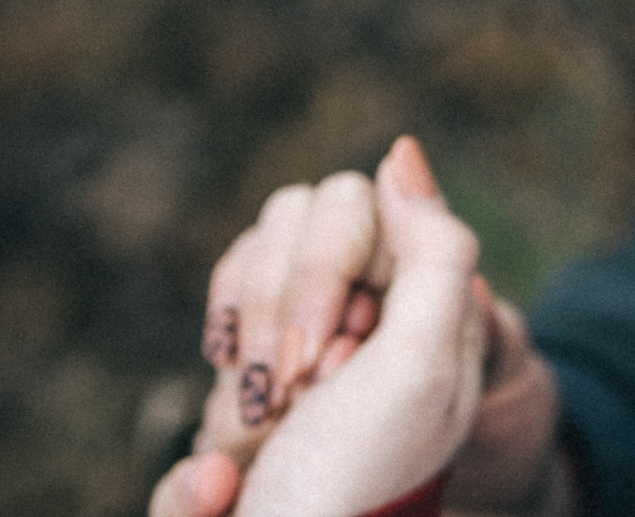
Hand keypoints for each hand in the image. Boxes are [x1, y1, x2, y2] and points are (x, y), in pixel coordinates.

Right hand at [150, 140, 570, 516]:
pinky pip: (198, 388)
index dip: (330, 272)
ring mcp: (296, 361)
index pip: (352, 204)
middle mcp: (361, 319)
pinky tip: (229, 481)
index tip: (339, 348)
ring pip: (233, 294)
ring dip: (239, 373)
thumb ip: (435, 250)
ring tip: (269, 435)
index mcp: (417, 301)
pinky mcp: (243, 413)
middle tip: (301, 392)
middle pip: (281, 234)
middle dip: (278, 315)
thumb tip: (400, 152)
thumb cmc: (363, 475)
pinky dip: (202, 449)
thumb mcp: (424, 362)